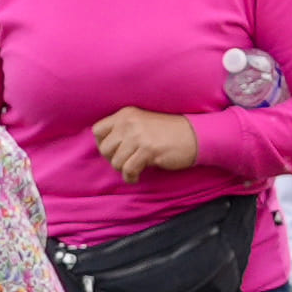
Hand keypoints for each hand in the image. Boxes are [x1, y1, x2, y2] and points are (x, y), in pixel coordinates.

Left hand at [88, 107, 210, 176]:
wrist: (194, 135)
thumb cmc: (168, 133)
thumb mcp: (141, 123)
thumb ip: (123, 130)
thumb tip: (104, 149)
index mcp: (126, 114)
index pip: (97, 130)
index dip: (103, 144)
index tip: (115, 151)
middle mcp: (129, 122)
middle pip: (104, 148)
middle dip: (113, 159)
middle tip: (126, 162)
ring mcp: (138, 135)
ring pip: (115, 162)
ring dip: (124, 170)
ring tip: (135, 169)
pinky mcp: (148, 150)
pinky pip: (128, 170)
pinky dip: (131, 177)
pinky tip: (137, 176)